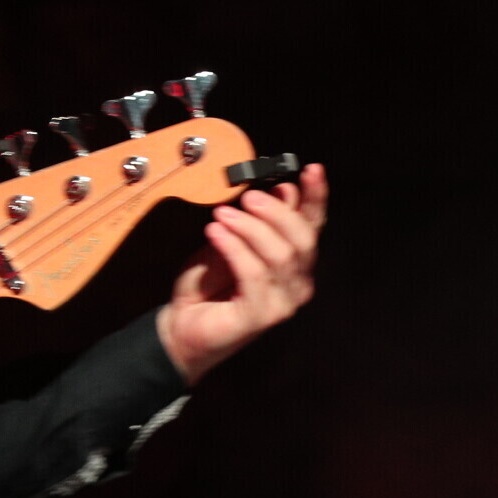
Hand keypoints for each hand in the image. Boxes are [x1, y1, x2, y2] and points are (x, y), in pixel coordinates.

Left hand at [155, 161, 329, 386]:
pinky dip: (234, 248)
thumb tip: (283, 189)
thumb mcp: (230, 241)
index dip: (316, 198)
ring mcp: (283, 302)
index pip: (313, 226)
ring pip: (280, 255)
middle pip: (303, 239)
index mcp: (295, 263)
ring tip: (221, 215)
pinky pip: (254, 273)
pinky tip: (215, 232)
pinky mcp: (262, 316)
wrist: (181, 327)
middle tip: (247, 196)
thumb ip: (255, 222)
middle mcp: (297, 283)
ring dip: (249, 228)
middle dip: (277, 212)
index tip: (312, 170)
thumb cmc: (206, 285)